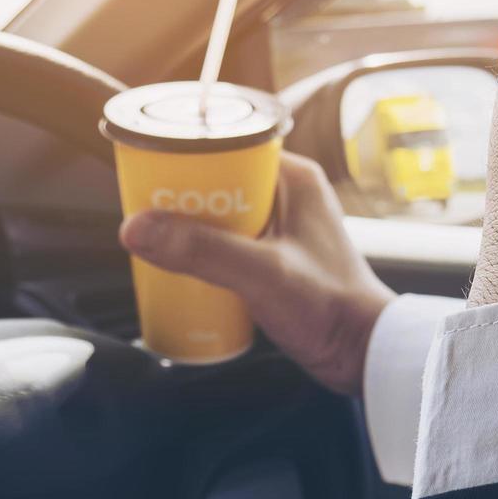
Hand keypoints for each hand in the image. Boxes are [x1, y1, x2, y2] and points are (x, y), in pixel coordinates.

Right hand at [119, 152, 394, 393]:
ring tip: (149, 244)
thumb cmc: (329, 306)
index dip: (184, 158)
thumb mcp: (263, 273)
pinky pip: (226, 242)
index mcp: (293, 177)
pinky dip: (201, 252)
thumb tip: (135, 227)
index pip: (227, 147)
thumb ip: (203, 251)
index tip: (144, 176)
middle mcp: (287, 193)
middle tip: (139, 218)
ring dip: (186, 229)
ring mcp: (281, 226)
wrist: (362, 352)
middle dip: (177, 199)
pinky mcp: (274, 257)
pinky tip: (176, 269)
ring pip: (217, 215)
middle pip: (216, 182)